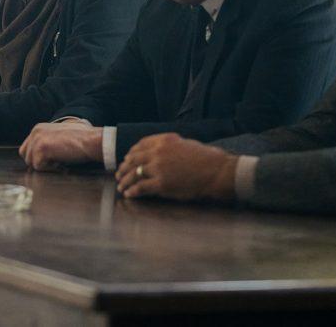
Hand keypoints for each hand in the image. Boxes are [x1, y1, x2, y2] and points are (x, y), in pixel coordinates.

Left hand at [19, 121, 103, 170]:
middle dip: (38, 162)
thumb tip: (40, 156)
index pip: (27, 148)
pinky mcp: (41, 149)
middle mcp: (35, 132)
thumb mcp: (58, 136)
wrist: (90, 140)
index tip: (52, 159)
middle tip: (55, 162)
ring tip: (59, 162)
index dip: (38, 157)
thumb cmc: (80, 140)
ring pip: (31, 162)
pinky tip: (60, 164)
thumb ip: (46, 142)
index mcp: (38, 128)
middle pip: (26, 156)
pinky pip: (38, 167)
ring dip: (44, 166)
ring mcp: (37, 140)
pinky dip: (48, 169)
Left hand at [115, 133, 237, 201]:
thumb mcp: (185, 144)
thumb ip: (170, 146)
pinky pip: (141, 187)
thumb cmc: (206, 158)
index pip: (140, 145)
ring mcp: (158, 168)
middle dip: (124, 168)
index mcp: (163, 140)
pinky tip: (129, 195)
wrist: (216, 170)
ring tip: (121, 187)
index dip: (131, 153)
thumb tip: (160, 151)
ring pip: (134, 174)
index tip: (126, 159)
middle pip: (134, 160)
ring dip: (125, 181)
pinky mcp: (161, 184)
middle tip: (119, 174)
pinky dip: (133, 191)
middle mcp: (158, 152)